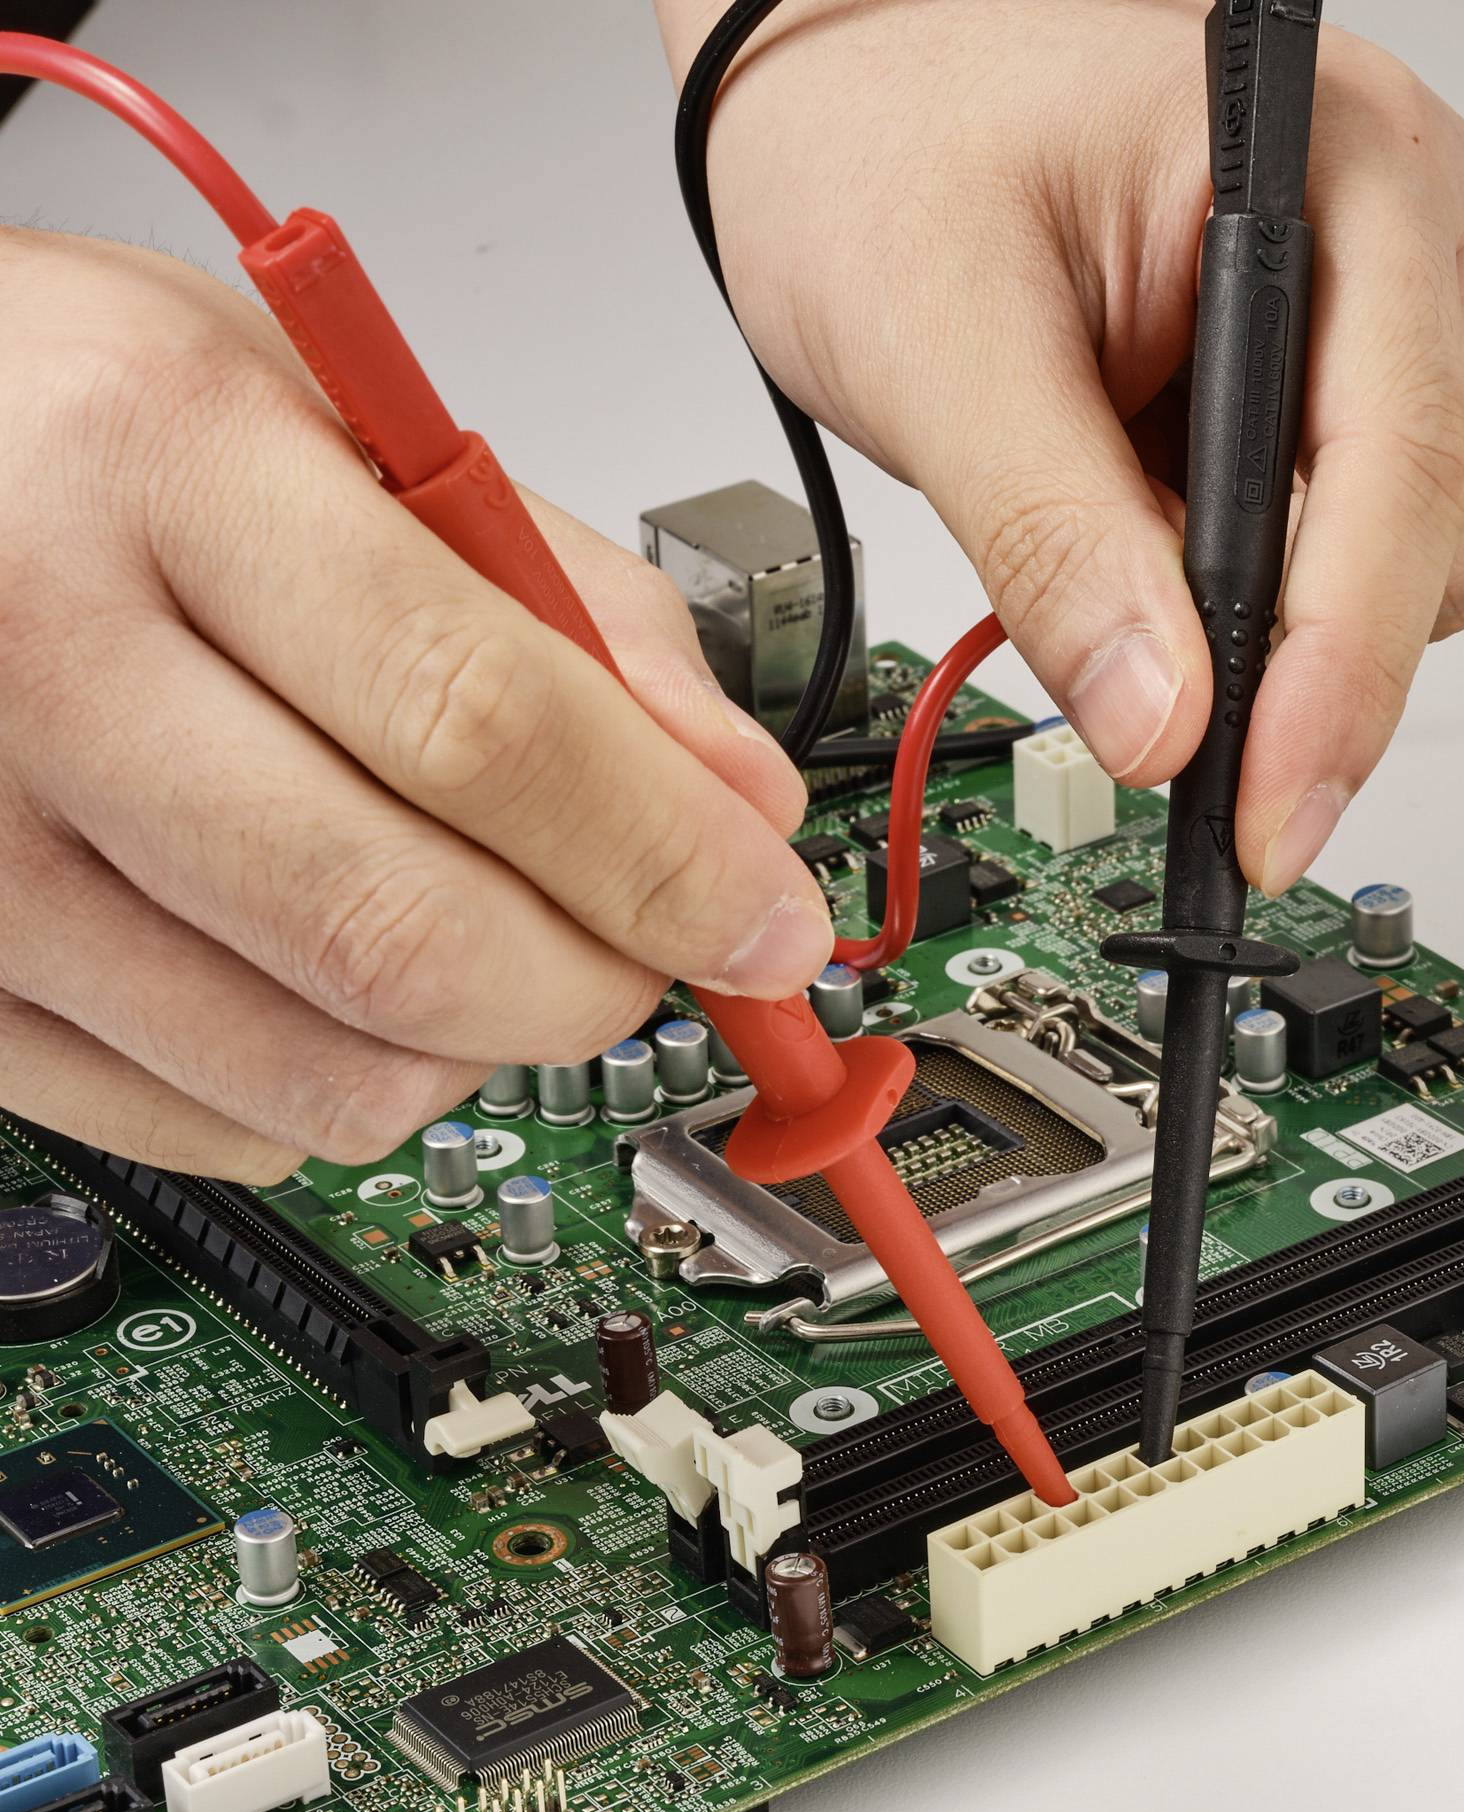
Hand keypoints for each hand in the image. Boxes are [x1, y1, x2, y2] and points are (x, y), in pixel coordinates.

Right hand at [0, 231, 831, 1180]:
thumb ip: (570, 599)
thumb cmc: (82, 422)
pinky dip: (347, 1087)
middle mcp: (36, 662)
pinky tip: (347, 978)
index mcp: (162, 467)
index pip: (481, 721)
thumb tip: (742, 801)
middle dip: (601, 982)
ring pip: (325, 1072)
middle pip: (405, 932)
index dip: (667, 855)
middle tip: (660, 952)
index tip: (773, 921)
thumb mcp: (338, 417)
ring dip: (485, 1048)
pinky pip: (215, 1125)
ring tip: (500, 939)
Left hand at [658, 0, 1463, 890]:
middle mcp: (1412, 224)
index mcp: (1340, 170)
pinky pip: (1352, 530)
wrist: (850, 66)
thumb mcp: (932, 336)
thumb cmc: (882, 123)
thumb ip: (1052, 539)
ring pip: (1408, 556)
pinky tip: (1148, 517)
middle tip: (1149, 709)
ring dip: (1270, 613)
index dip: (1337, 676)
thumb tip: (1162, 723)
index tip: (1264, 812)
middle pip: (1431, 537)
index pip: (1396, 470)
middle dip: (1298, 655)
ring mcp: (1401, 293)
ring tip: (1116, 537)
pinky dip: (1250, 576)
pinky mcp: (1356, 358)